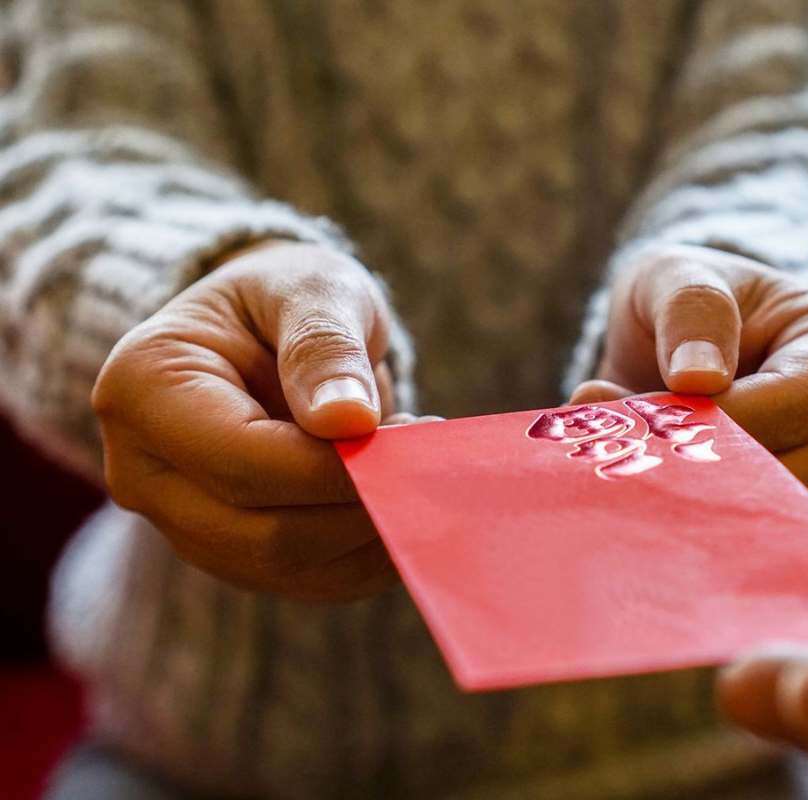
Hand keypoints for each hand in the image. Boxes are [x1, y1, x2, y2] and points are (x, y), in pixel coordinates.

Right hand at [93, 241, 421, 601]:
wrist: (265, 327)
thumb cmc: (286, 295)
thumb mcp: (310, 288)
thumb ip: (324, 345)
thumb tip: (348, 423)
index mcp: (143, 389)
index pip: (241, 462)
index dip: (332, 468)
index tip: (413, 440)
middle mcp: (142, 470)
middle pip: (259, 533)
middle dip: (358, 508)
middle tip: (430, 462)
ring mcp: (179, 521)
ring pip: (283, 568)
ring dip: (368, 535)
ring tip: (419, 474)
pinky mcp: (227, 551)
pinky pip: (304, 580)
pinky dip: (366, 556)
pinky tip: (404, 507)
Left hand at [569, 245, 807, 515]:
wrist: (683, 345)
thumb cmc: (688, 297)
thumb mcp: (678, 273)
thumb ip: (690, 307)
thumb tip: (697, 378)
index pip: (793, 405)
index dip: (718, 421)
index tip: (644, 422)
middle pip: (792, 476)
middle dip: (700, 469)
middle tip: (618, 446)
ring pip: (767, 521)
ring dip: (687, 499)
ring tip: (618, 456)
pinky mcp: (797, 520)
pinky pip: (747, 540)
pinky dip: (687, 520)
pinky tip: (638, 486)